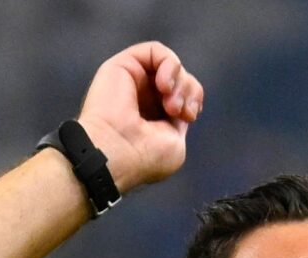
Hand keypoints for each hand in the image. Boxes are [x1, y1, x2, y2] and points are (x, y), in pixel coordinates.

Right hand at [74, 42, 201, 193]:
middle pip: (182, 77)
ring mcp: (133, 79)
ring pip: (171, 64)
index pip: (185, 94)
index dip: (193, 99)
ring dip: (180, 82)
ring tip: (170, 104)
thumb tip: (183, 103)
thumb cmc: (142, 156)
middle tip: (177, 111)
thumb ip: (181, 120)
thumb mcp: (175, 143)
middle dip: (189, 92)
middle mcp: (144, 95)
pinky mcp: (124, 65)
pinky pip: (156, 51)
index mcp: (155, 115)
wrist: (114, 153)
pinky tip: (164, 85)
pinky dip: (169, 65)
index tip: (188, 117)